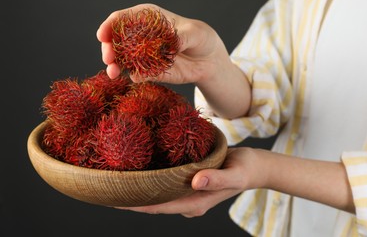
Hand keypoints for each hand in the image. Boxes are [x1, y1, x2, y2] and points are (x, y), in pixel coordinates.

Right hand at [96, 3, 230, 84]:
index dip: (110, 26)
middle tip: (108, 59)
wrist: (208, 60)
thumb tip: (172, 43)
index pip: (122, 18)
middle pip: (116, 40)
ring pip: (122, 59)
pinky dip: (135, 76)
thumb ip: (182, 37)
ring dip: (115, 66)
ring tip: (114, 73)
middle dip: (109, 48)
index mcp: (147, 18)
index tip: (102, 35)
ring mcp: (143, 54)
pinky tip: (136, 78)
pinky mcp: (149, 71)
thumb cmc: (200, 38)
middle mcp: (140, 36)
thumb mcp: (194, 34)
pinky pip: (138, 74)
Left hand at [116, 147, 264, 216]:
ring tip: (115, 179)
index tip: (111, 199)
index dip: (134, 204)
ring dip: (138, 189)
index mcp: (196, 202)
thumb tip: (196, 181)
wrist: (255, 167)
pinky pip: (165, 185)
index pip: (158, 206)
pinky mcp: (189, 183)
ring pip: (157, 194)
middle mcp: (188, 201)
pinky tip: (139, 171)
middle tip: (105, 186)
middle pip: (153, 203)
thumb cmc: (246, 169)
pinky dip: (151, 180)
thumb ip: (217, 179)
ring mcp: (188, 194)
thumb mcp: (235, 174)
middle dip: (130, 198)